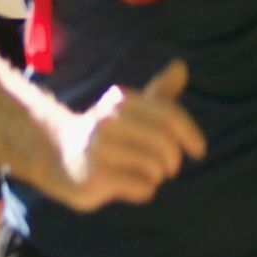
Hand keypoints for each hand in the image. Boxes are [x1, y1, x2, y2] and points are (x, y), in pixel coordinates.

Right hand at [52, 59, 207, 210]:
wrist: (56, 156)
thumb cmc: (105, 134)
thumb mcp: (130, 110)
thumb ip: (159, 92)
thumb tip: (181, 66)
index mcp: (121, 100)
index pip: (169, 115)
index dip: (191, 134)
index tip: (199, 150)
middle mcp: (108, 121)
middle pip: (166, 144)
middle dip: (172, 161)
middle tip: (166, 168)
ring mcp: (99, 149)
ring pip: (155, 168)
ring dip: (156, 177)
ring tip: (142, 174)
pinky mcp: (95, 177)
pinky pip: (142, 188)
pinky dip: (143, 191)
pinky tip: (128, 186)